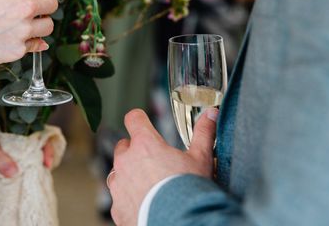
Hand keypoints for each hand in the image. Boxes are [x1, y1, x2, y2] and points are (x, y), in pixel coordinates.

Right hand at [0, 0, 57, 66]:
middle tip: (35, 10)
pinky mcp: (18, 50)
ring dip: (40, 26)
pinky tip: (11, 39)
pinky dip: (27, 43)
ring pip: (49, 27)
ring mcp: (23, 30)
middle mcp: (26, 6)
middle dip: (46, 7)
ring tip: (22, 25)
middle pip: (53, 4)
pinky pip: (35, 45)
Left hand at [0, 108, 54, 177]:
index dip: (43, 145)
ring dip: (22, 172)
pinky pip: (1, 175)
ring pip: (15, 164)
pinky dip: (8, 180)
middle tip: (42, 172)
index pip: (32, 134)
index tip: (47, 159)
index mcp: (9, 126)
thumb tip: (15, 172)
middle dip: (36, 161)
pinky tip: (13, 186)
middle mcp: (6, 139)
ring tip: (30, 181)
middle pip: (26, 151)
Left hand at [109, 108, 217, 225]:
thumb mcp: (201, 158)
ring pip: (118, 171)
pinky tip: (146, 203)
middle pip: (124, 145)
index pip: (133, 119)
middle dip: (136, 150)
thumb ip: (204, 133)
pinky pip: (118, 197)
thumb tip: (211, 114)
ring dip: (130, 174)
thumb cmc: (189, 191)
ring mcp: (118, 185)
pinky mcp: (116, 207)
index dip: (139, 119)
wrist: (179, 223)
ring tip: (151, 185)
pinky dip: (129, 197)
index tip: (143, 122)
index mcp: (144, 144)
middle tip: (155, 161)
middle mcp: (126, 161)